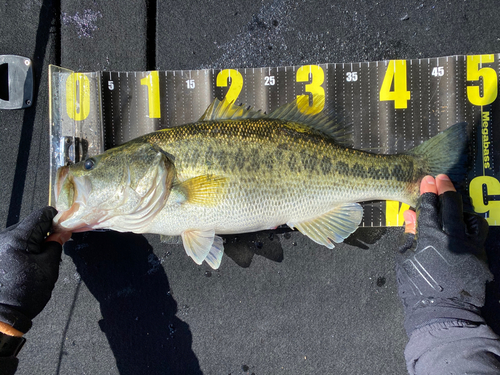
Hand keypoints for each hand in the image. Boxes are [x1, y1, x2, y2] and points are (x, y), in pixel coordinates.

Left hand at [0, 207, 71, 334]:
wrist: (2, 316)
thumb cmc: (25, 292)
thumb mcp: (48, 267)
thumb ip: (55, 245)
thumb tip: (61, 232)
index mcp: (16, 238)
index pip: (41, 215)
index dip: (57, 218)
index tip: (66, 227)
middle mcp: (3, 238)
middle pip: (31, 224)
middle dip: (46, 232)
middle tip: (56, 246)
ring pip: (22, 234)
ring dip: (35, 241)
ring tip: (42, 258)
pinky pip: (14, 244)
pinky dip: (25, 248)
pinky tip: (30, 263)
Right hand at [397, 175, 491, 335]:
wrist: (442, 313)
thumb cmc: (416, 287)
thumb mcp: (405, 259)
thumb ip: (410, 234)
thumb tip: (411, 214)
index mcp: (431, 239)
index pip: (429, 208)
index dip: (427, 192)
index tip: (427, 179)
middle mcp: (455, 239)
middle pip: (452, 207)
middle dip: (446, 189)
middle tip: (441, 178)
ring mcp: (472, 249)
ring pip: (473, 220)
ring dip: (464, 211)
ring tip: (456, 209)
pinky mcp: (481, 259)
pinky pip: (477, 237)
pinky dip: (469, 230)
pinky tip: (461, 231)